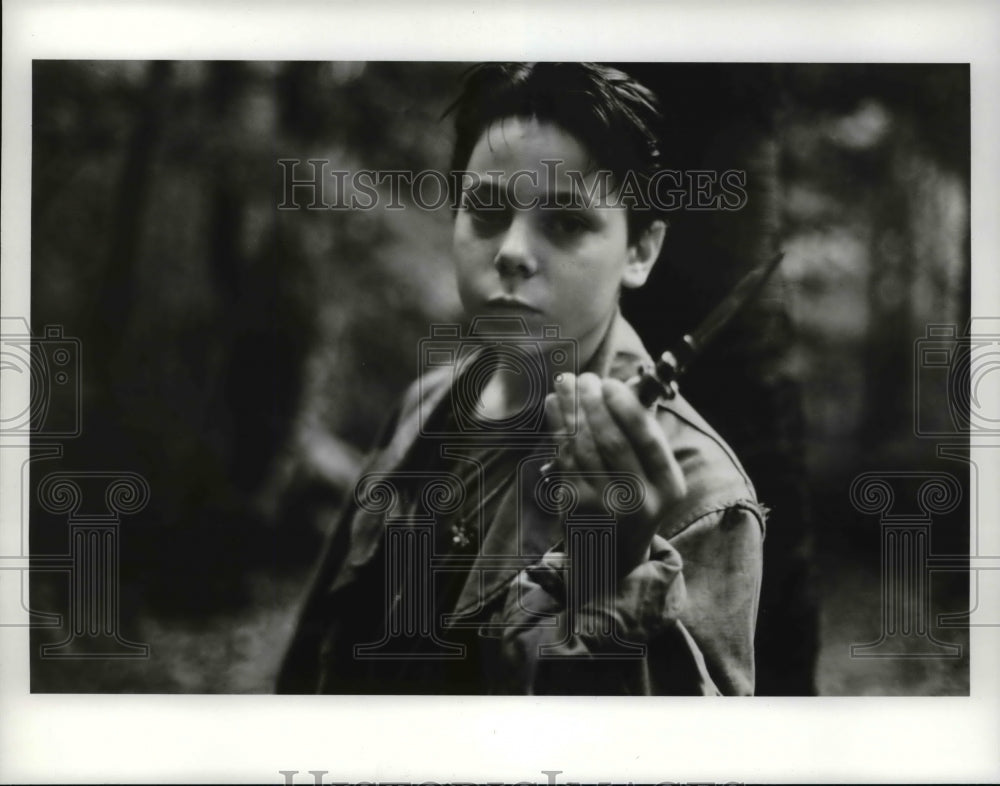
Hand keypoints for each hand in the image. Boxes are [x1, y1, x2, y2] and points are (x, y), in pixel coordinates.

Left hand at [545, 372, 686, 572]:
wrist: (611, 557)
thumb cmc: (634, 501)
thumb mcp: (654, 480)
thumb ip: (644, 439)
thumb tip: (624, 387)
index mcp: (668, 487)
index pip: (648, 439)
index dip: (626, 407)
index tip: (610, 383)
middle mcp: (639, 500)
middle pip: (613, 440)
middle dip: (595, 402)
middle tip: (585, 378)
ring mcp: (605, 506)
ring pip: (584, 446)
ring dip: (572, 409)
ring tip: (566, 383)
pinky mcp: (576, 507)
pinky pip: (565, 457)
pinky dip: (558, 427)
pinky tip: (555, 406)